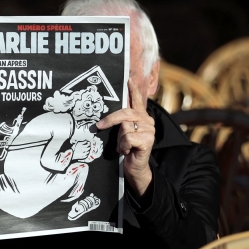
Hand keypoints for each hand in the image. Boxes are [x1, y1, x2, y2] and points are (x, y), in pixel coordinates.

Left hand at [96, 77, 155, 195]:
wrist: (134, 168)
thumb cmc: (127, 150)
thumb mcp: (122, 133)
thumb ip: (121, 122)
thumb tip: (105, 115)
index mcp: (141, 118)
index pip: (137, 101)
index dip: (133, 90)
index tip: (128, 79)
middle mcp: (147, 121)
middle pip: (126, 113)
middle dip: (111, 119)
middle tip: (99, 126)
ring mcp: (149, 130)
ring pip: (125, 127)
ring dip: (119, 140)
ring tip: (123, 147)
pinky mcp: (148, 140)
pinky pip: (128, 138)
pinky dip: (124, 146)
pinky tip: (128, 151)